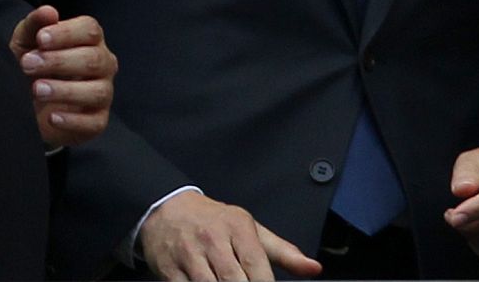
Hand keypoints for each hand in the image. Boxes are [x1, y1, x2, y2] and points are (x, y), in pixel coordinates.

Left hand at [8, 5, 116, 146]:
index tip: (40, 39)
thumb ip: (34, 24)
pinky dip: (72, 120)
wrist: (29, 103)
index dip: (66, 33)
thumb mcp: (25, 42)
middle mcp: (102, 64)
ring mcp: (103, 93)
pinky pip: (94, 122)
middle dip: (58, 61)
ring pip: (97, 91)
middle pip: (93, 59)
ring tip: (37, 90)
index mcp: (89, 40)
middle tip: (27, 64)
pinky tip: (51, 116)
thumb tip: (48, 11)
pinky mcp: (98, 121)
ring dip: (65, 90)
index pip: (89, 30)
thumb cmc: (32, 64)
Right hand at [139, 190, 321, 280]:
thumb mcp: (249, 228)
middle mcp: (211, 239)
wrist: (164, 206)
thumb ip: (283, 252)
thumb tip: (314, 269)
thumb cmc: (213, 220)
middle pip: (234, 280)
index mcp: (236, 227)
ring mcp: (187, 253)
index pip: (257, 266)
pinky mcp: (168, 267)